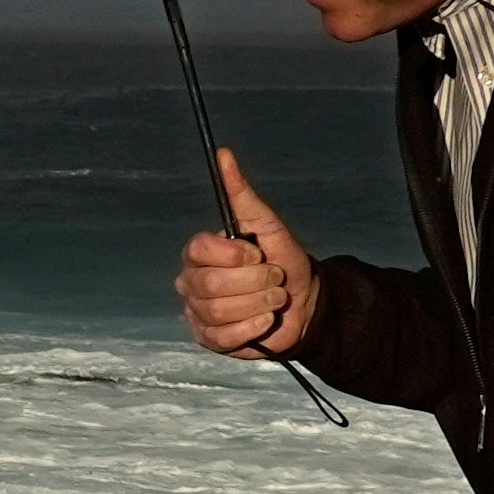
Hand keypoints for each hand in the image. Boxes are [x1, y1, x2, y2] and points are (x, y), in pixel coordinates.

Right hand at [174, 147, 322, 361]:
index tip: (257, 253)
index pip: (200, 249)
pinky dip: (253, 328)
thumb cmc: (282, 260)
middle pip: (212, 284)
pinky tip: (265, 321)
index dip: (234, 254)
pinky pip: (224, 337)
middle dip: (255, 282)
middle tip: (274, 279)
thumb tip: (224, 154)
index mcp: (200, 252)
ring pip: (220, 311)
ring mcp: (197, 312)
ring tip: (273, 299)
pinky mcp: (209, 339)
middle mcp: (191, 281)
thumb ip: (242, 193)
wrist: (302, 303)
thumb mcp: (267, 224)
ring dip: (259, 305)